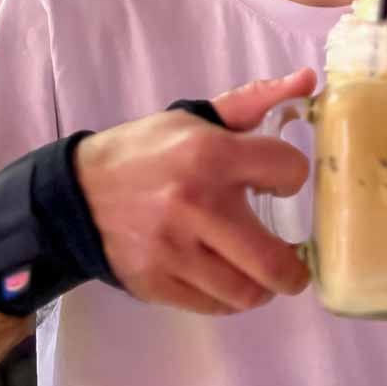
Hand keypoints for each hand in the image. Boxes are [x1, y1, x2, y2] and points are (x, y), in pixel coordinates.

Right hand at [75, 68, 316, 314]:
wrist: (77, 194)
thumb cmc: (148, 152)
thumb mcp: (197, 117)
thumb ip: (256, 99)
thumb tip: (308, 79)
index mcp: (211, 155)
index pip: (288, 171)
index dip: (294, 176)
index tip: (282, 181)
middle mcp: (197, 206)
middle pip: (272, 260)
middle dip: (294, 269)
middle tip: (295, 263)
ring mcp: (175, 251)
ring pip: (246, 293)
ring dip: (263, 286)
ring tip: (260, 271)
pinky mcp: (156, 284)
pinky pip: (214, 306)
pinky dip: (230, 298)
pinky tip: (228, 278)